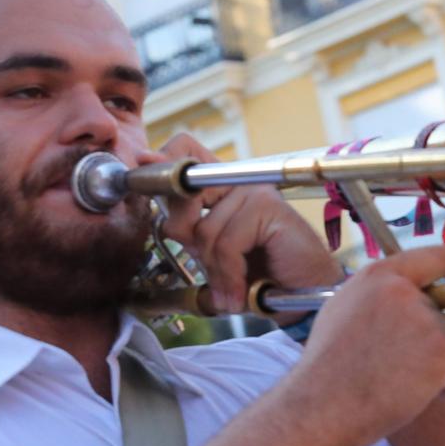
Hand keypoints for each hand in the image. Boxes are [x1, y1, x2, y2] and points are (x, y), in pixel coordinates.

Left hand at [144, 133, 342, 314]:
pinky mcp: (269, 209)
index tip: (142, 167)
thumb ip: (190, 231)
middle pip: (184, 190)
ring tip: (229, 290)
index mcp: (222, 187)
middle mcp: (238, 182)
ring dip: (215, 271)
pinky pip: (227, 243)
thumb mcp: (213, 253)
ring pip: (205, 231)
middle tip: (205, 266)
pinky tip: (240, 291)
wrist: (302, 296)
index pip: (185, 149)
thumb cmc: (260, 274)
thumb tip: (163, 217)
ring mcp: (255, 193)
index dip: (163, 161)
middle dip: (185, 234)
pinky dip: (230, 275)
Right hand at [286, 247, 444, 445]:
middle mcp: (402, 291)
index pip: (432, 257)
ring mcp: (424, 319)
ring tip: (407, 382)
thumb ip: (379, 297)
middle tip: (408, 368)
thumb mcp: (343, 313)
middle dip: (438, 340)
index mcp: (377, 277)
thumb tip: (410, 293)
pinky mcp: (442, 349)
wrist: (321, 410)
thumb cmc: (328, 374)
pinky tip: (419, 394)